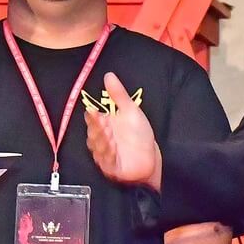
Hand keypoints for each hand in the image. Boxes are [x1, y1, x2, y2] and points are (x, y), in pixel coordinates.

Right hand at [84, 71, 161, 188]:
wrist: (150, 156)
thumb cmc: (138, 134)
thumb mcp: (130, 111)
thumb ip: (119, 95)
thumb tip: (109, 75)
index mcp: (103, 126)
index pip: (93, 120)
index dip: (93, 117)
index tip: (95, 111)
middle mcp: (101, 140)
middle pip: (93, 134)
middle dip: (97, 129)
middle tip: (102, 122)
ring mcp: (105, 154)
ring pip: (98, 148)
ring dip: (102, 141)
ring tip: (108, 133)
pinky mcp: (111, 167)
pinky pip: (107, 162)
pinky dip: (109, 155)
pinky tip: (113, 148)